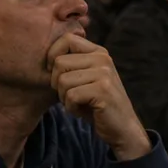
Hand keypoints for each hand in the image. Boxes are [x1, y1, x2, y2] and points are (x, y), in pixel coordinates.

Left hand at [48, 32, 151, 160]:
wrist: (122, 128)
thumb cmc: (96, 104)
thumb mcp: (85, 78)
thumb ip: (72, 64)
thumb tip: (45, 56)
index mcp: (98, 52)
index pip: (66, 39)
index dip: (53, 57)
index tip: (57, 74)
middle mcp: (102, 58)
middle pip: (59, 63)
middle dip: (58, 83)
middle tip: (71, 95)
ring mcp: (104, 73)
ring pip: (62, 81)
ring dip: (65, 98)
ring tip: (80, 103)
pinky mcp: (102, 90)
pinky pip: (70, 96)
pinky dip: (72, 108)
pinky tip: (85, 111)